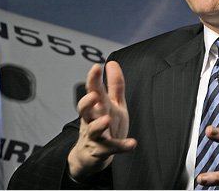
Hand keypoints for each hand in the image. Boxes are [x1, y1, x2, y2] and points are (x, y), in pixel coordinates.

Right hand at [67, 62, 136, 179]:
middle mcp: (92, 120)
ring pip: (93, 130)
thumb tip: (112, 62)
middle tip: (94, 95)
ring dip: (99, 125)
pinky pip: (111, 149)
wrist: (91, 155)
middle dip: (87, 102)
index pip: (92, 91)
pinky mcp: (101, 151)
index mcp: (96, 107)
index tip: (96, 67)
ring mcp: (95, 136)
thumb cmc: (104, 124)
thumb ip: (114, 85)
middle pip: (85, 110)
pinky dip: (122, 147)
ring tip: (106, 119)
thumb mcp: (112, 103)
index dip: (93, 79)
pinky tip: (132, 144)